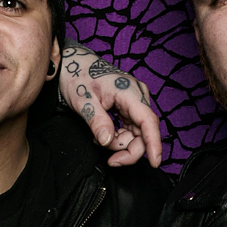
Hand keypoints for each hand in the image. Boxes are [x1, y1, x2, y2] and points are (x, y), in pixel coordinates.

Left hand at [58, 43, 162, 166]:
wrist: (73, 63)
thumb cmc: (78, 76)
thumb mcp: (83, 100)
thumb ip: (97, 121)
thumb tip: (107, 141)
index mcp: (129, 92)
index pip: (148, 121)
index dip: (153, 143)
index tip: (154, 162)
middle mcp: (137, 96)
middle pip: (143, 132)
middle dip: (128, 149)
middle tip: (110, 158)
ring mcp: (134, 101)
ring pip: (137, 133)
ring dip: (120, 143)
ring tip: (99, 137)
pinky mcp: (129, 106)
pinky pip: (130, 128)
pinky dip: (118, 136)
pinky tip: (104, 133)